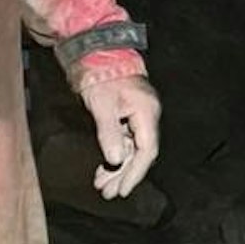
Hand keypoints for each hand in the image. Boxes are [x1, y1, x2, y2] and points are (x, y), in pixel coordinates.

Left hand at [81, 76, 160, 199]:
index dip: (136, 173)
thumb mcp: (101, 105)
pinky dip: (115, 155)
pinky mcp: (129, 113)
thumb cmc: (100, 74)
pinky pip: (126, 140)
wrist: (96, 50)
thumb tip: (116, 160)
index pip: (147, 150)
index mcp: (146, 111)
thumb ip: (110, 133)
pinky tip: (105, 167)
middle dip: (124, 175)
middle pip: (140, 153)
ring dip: (118, 168)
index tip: (123, 189)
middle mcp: (147, 115)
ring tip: (102, 185)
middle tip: (108, 193)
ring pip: (132, 148)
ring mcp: (139, 114)